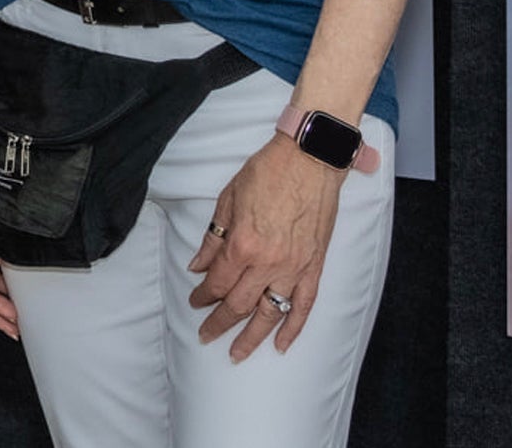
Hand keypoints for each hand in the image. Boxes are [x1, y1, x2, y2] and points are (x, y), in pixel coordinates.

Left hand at [183, 131, 352, 358]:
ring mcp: (295, 266)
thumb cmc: (268, 172)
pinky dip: (294, 327)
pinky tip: (282, 344)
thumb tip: (198, 266)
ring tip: (237, 353)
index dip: (204, 295)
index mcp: (242, 244)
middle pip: (240, 304)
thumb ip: (213, 238)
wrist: (311, 158)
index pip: (218, 283)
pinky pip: (305, 304)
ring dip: (252, 336)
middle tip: (206, 335)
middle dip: (220, 323)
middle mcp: (268, 262)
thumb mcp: (228, 200)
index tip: (195, 301)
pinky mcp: (315, 266)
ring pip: (271, 313)